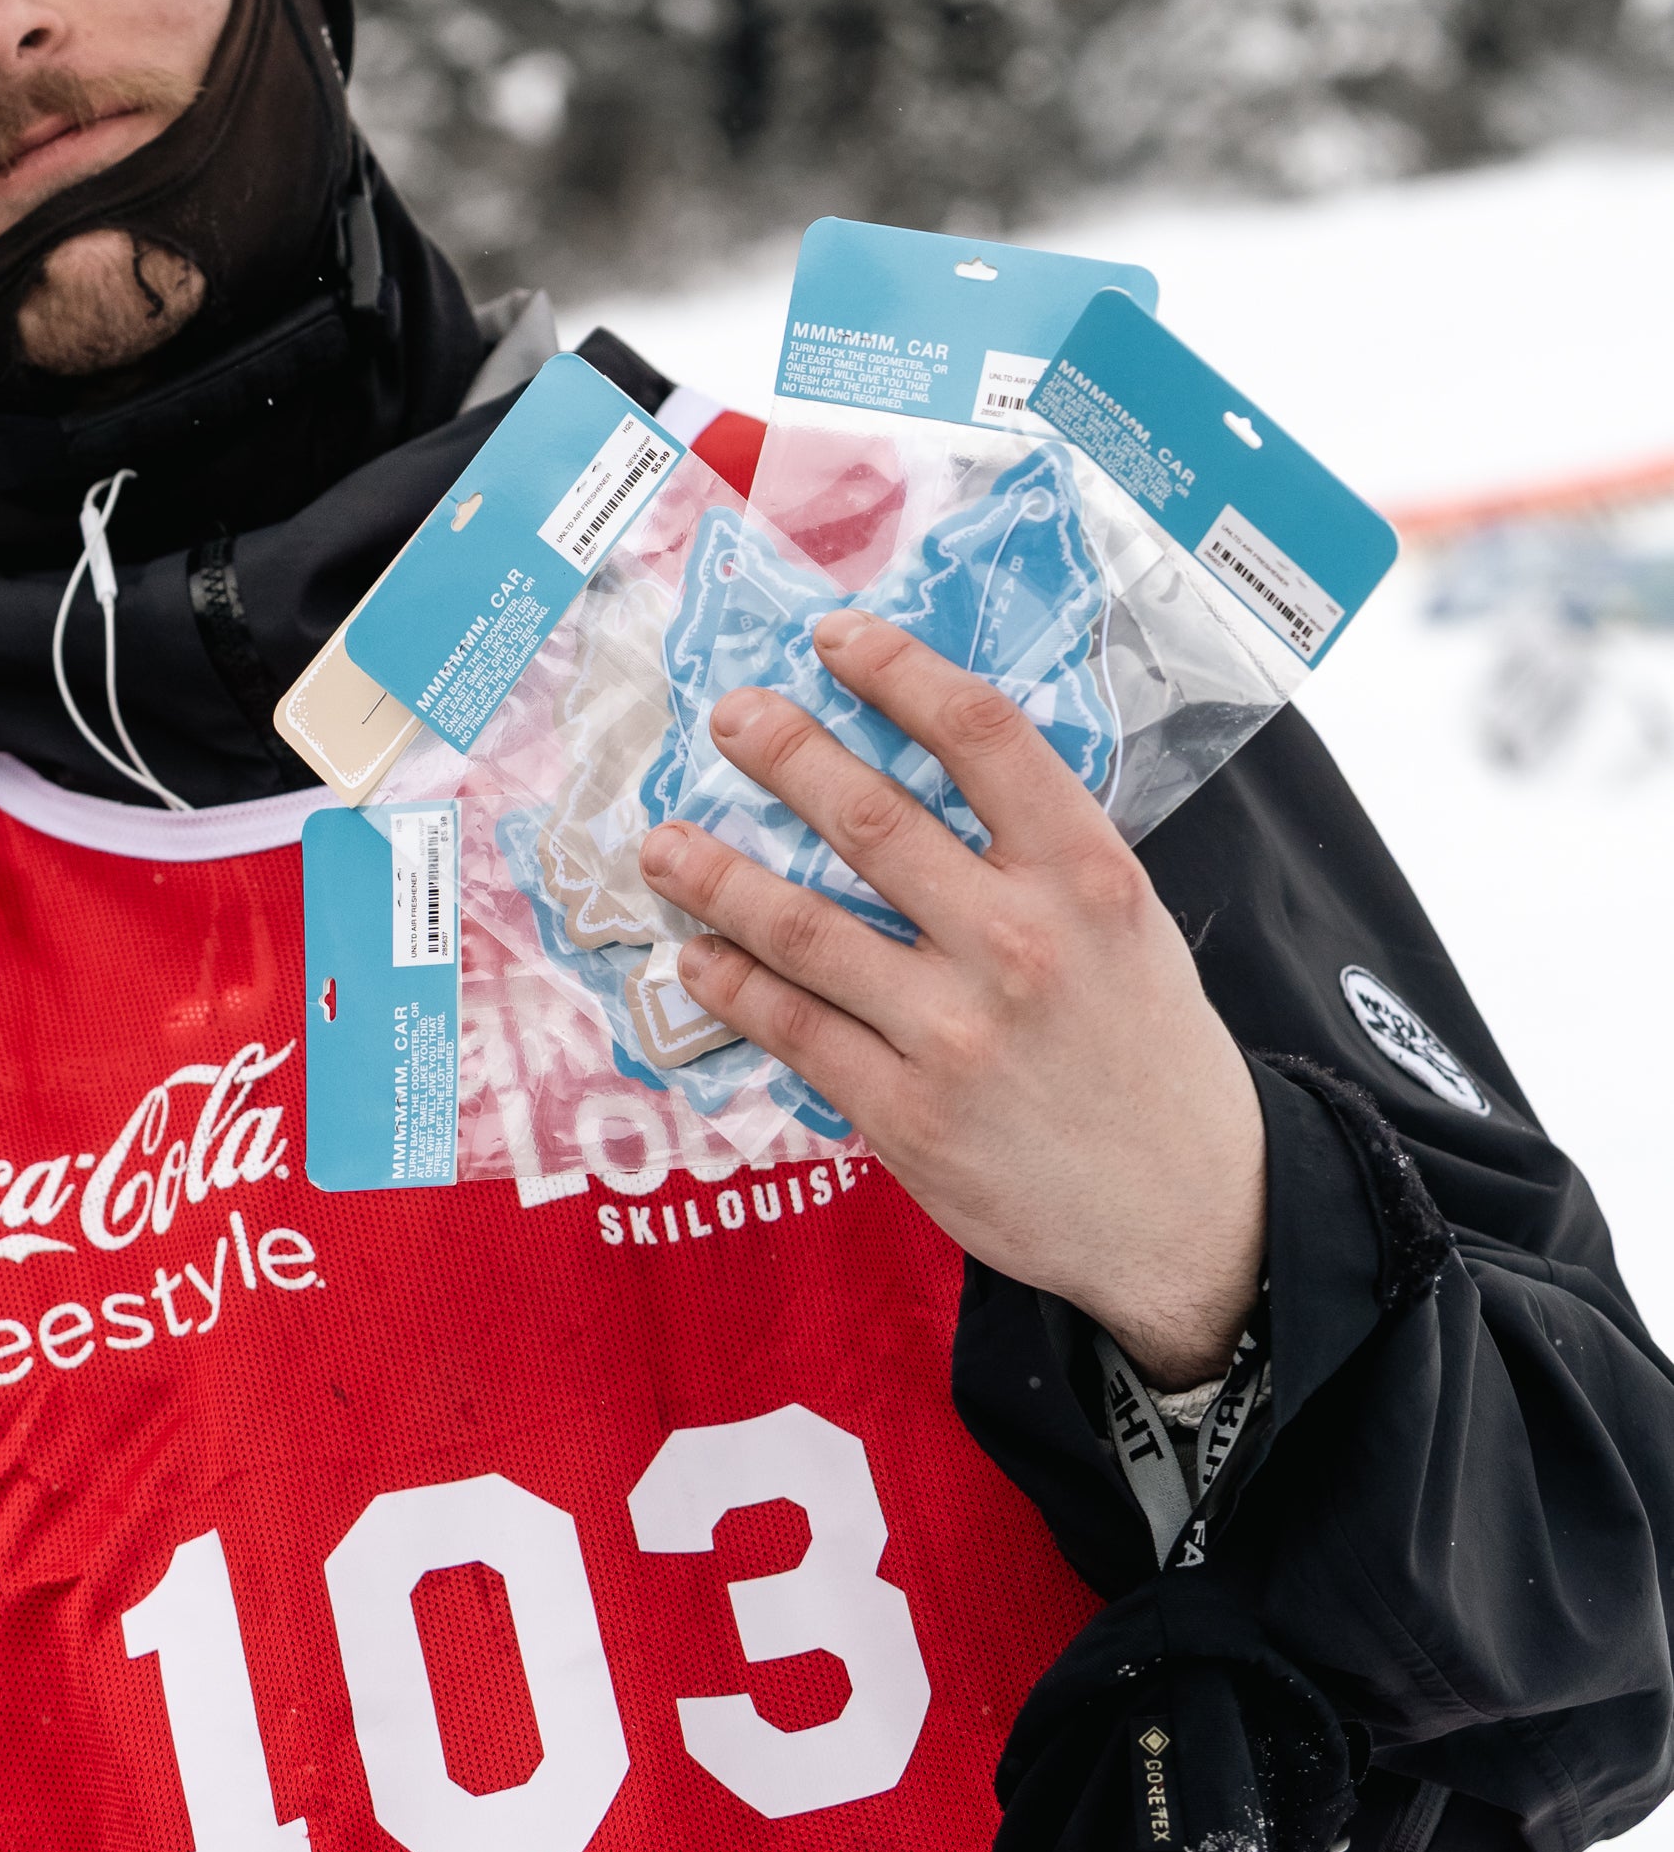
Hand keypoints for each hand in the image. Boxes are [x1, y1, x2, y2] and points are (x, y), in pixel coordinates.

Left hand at [637, 610, 1264, 1388]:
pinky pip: (794, 1029)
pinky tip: (696, 958)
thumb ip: (1041, 846)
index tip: (835, 637)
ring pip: (803, 928)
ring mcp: (957, 1033)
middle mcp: (1022, 944)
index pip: (983, 737)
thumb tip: (921, 752)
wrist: (1190, 1214)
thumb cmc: (1144, 1046)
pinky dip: (731, 985)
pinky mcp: (908, 1114)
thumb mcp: (1127, 921)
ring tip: (663, 845)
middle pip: (873, 820)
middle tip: (728, 715)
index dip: (899, 671)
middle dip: (784, 753)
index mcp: (1090, 876)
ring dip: (717, 877)